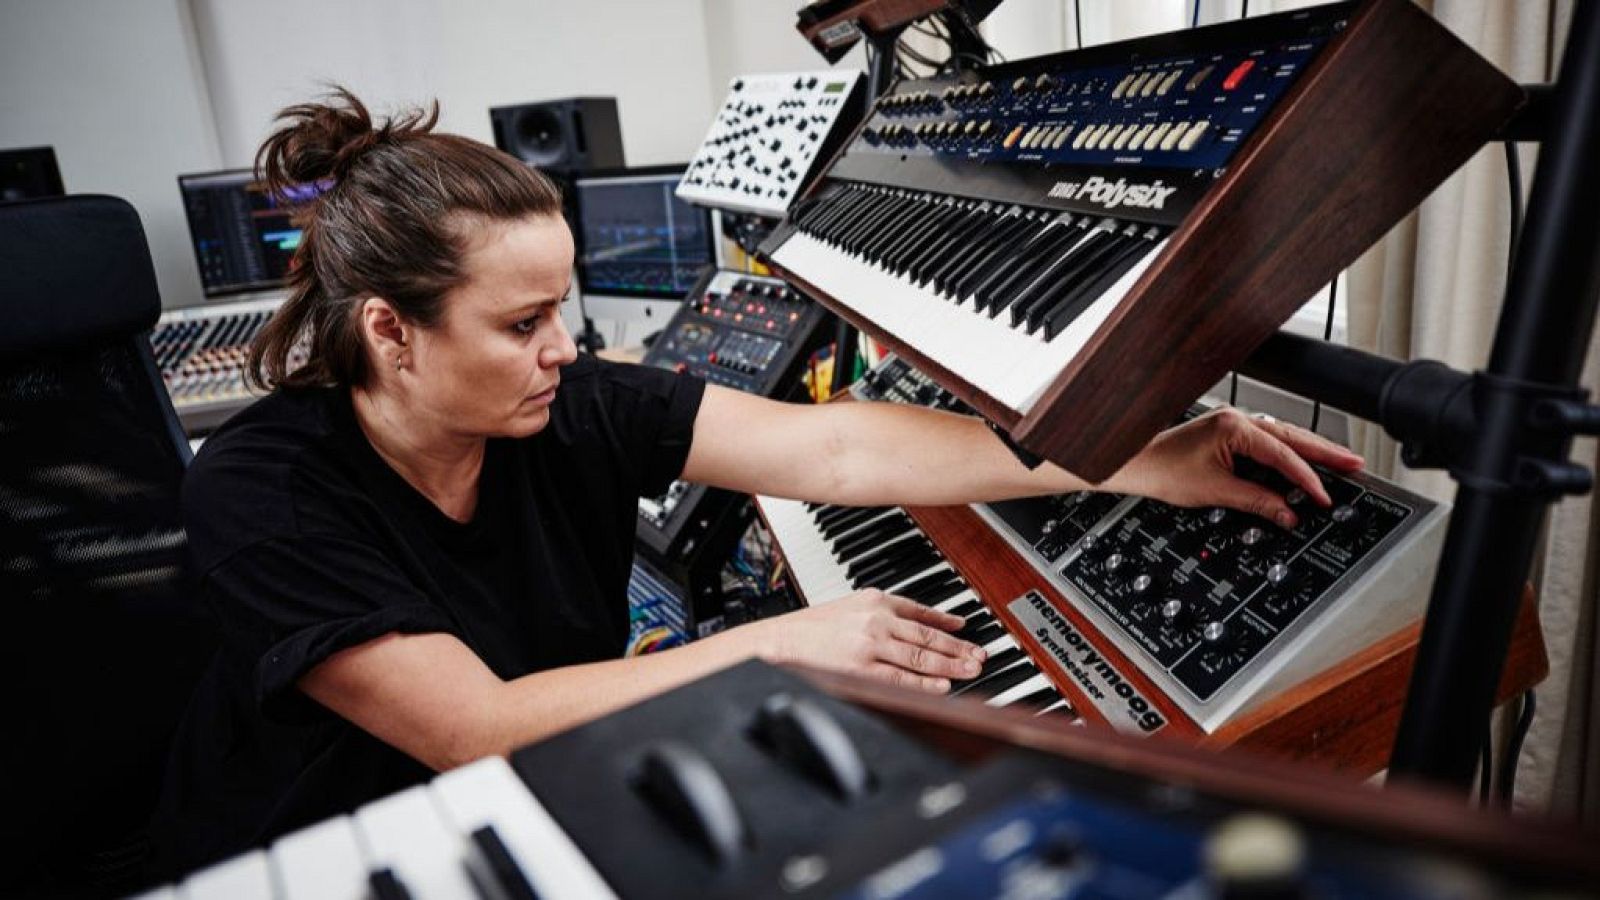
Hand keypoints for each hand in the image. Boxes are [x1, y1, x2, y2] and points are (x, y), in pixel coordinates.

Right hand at [752, 588, 986, 693]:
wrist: (782, 640)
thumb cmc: (814, 627)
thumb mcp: (853, 606)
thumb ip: (886, 611)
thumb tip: (922, 621)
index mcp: (876, 600)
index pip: (921, 611)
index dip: (949, 622)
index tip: (967, 631)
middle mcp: (877, 619)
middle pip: (928, 635)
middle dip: (959, 648)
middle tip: (980, 656)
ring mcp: (870, 645)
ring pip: (920, 656)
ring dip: (950, 665)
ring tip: (971, 671)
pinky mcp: (861, 669)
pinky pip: (900, 677)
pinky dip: (924, 682)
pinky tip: (943, 686)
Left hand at [1106, 408, 1363, 526]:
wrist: (1133, 463)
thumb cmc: (1163, 471)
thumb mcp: (1215, 492)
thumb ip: (1256, 502)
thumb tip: (1286, 515)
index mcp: (1234, 427)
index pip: (1283, 454)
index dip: (1306, 478)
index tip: (1323, 496)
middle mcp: (1237, 420)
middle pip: (1292, 437)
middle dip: (1325, 452)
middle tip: (1355, 464)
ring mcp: (1233, 426)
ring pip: (1283, 438)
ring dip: (1310, 452)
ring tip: (1340, 463)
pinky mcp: (1229, 436)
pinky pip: (1268, 444)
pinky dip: (1288, 455)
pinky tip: (1304, 464)